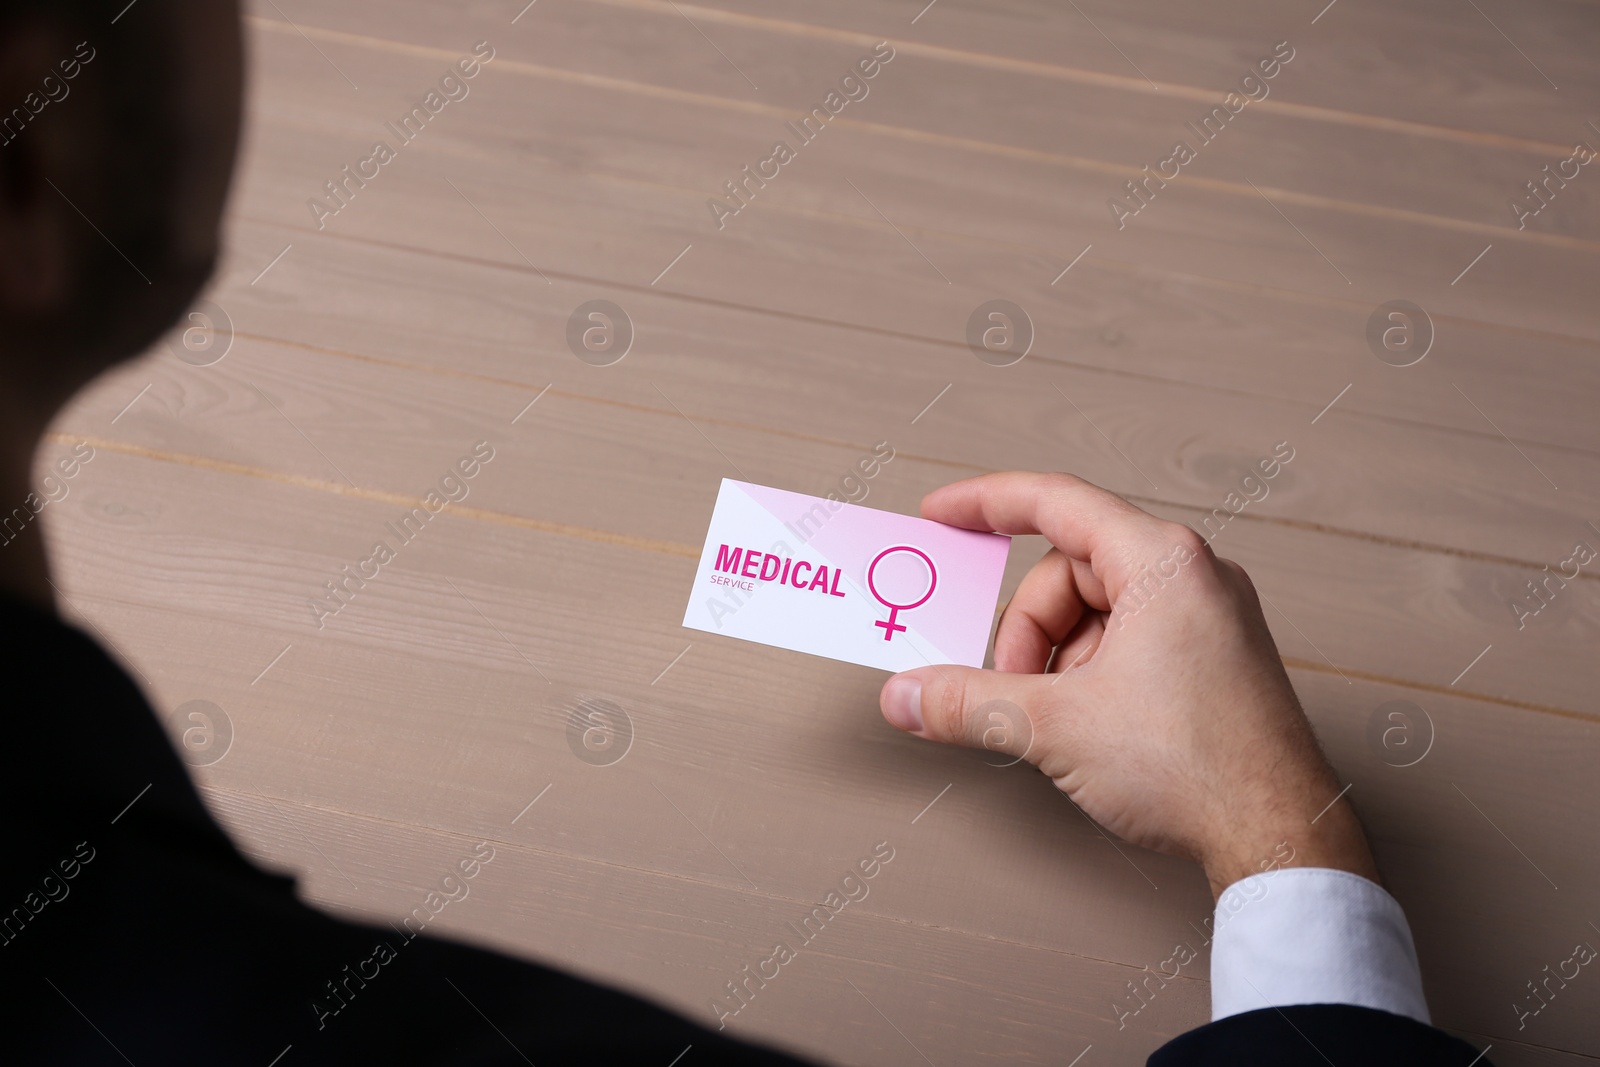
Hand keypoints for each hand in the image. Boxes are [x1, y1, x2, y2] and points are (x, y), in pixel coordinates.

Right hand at [878, 472, 1377, 898]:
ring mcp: (1209, 619)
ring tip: (1060, 719)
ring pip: (1095, 613)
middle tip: (1010, 687)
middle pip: (1067, 573)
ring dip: (1057, 661)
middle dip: (1026, 631)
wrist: (1278, 839)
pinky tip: (1089, 726)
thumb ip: (967, 702)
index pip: (1056, 502)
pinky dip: (1090, 675)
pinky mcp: (1212, 660)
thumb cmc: (1201, 769)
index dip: (987, 504)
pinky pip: (1127, 641)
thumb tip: (908, 696)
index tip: (942, 514)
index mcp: (1164, 563)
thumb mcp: (1056, 727)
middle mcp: (1195, 577)